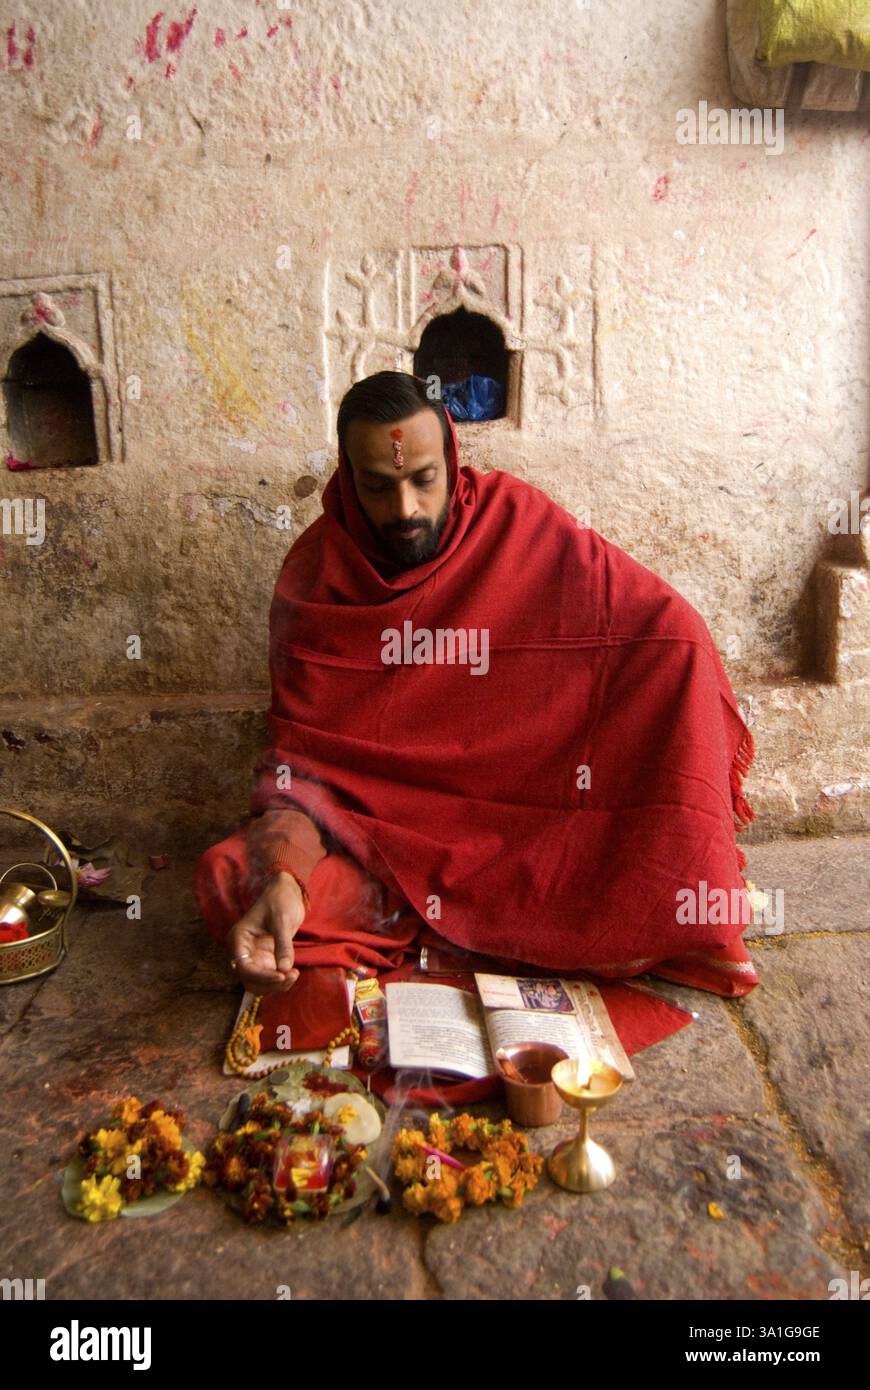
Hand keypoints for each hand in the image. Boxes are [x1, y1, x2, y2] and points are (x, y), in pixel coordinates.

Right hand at [227, 872, 305, 993]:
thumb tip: (284, 970)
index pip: (243, 967)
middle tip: (292, 975)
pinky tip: (294, 972)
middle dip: (270, 983)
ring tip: (294, 975)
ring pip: (259, 983)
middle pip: (249, 980)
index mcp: (239, 938)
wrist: (287, 892)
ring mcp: (254, 956)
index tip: (282, 975)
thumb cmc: (280, 900)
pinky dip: (280, 981)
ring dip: (275, 985)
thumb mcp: (282, 920)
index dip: (262, 976)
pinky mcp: (266, 959)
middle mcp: (243, 950)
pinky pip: (269, 978)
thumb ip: (283, 945)